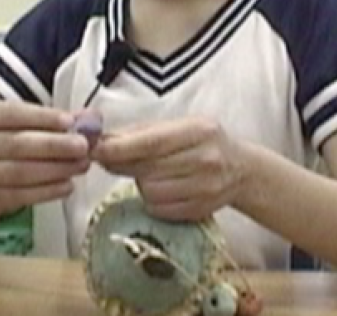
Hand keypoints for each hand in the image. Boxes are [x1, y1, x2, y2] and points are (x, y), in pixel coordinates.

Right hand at [0, 101, 91, 214]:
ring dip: (56, 169)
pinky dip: (48, 191)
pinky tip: (68, 185)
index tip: (69, 120)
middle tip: (82, 146)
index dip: (43, 117)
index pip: (14, 114)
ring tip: (81, 166)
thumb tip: (91, 117)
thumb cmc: (1, 146)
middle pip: (18, 144)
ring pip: (21, 172)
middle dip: (54, 145)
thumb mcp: (19, 126)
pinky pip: (23, 195)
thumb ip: (55, 120)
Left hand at [93, 117, 249, 221]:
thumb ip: (141, 132)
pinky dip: (152, 199)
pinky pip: (159, 208)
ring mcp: (205, 188)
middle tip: (107, 158)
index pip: (151, 142)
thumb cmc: (202, 142)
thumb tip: (101, 140)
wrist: (241, 170)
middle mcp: (205, 159)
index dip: (120, 148)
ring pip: (150, 191)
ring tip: (150, 172)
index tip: (95, 149)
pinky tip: (161, 187)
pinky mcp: (200, 210)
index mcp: (198, 131)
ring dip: (140, 183)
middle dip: (121, 164)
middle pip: (147, 168)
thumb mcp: (179, 126)